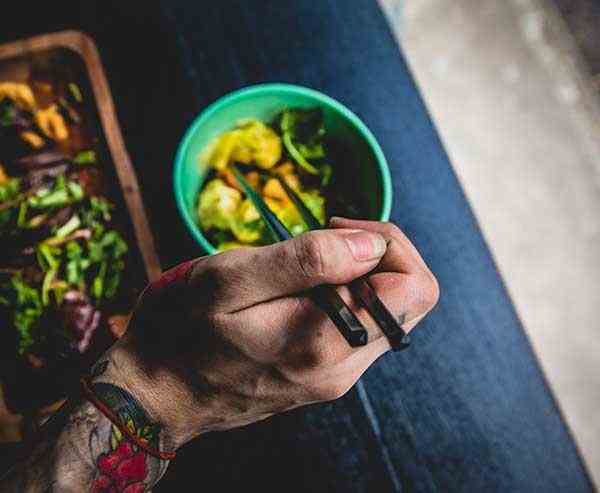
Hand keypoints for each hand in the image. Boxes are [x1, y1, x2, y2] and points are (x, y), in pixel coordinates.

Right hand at [101, 218, 438, 448]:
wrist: (156, 394)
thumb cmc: (179, 330)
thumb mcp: (228, 279)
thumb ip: (304, 261)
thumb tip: (372, 246)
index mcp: (325, 342)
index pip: (414, 286)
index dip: (387, 241)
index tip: (336, 227)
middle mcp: (342, 368)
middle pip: (409, 299)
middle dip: (378, 254)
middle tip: (326, 237)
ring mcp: (335, 375)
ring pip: (387, 312)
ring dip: (358, 274)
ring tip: (304, 264)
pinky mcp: (325, 374)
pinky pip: (360, 326)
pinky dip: (344, 295)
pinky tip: (300, 288)